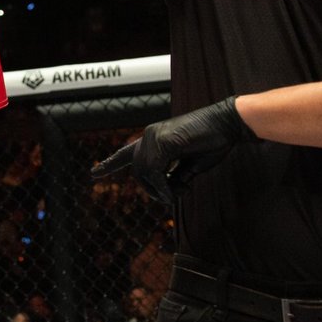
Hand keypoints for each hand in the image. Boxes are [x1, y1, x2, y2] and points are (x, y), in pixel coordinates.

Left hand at [92, 97, 255, 203]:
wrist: (228, 124)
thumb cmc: (213, 143)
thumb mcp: (191, 166)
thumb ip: (176, 176)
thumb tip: (167, 192)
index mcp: (154, 139)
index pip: (126, 153)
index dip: (110, 163)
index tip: (94, 172)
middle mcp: (150, 136)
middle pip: (137, 171)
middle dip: (151, 190)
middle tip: (171, 197)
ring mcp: (155, 136)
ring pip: (144, 172)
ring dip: (160, 190)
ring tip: (177, 193)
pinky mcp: (164, 141)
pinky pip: (155, 171)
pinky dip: (164, 186)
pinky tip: (175, 192)